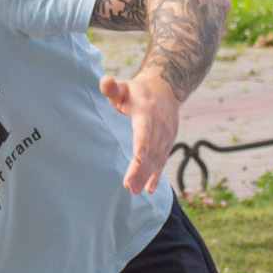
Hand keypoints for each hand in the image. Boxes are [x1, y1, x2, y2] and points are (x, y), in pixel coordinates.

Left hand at [100, 70, 181, 193]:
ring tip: (133, 191)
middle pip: (150, 149)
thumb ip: (112, 87)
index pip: (144, 129)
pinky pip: (162, 161)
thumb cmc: (137, 91)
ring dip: (145, 176)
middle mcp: (159, 125)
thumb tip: (104, 81)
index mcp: (146, 111)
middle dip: (140, 169)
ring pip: (156, 158)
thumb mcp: (124, 87)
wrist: (166, 88)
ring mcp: (166, 135)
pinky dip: (156, 175)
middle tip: (128, 185)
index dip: (141, 143)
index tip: (138, 158)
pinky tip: (148, 190)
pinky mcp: (168, 142)